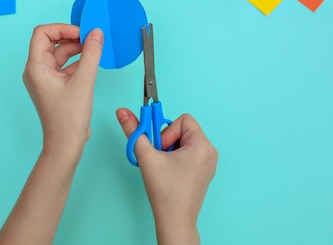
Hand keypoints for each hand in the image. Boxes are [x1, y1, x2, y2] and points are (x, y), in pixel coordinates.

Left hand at [23, 24, 102, 157]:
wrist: (66, 143)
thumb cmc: (68, 117)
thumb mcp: (83, 80)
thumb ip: (91, 53)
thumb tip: (96, 33)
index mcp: (36, 66)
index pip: (42, 33)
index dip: (62, 28)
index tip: (81, 32)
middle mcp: (36, 70)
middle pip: (51, 42)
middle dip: (71, 37)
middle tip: (91, 37)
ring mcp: (44, 78)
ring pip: (59, 53)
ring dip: (76, 49)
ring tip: (94, 48)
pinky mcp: (53, 85)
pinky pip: (63, 65)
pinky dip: (76, 61)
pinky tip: (91, 61)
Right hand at [116, 111, 217, 244]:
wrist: (175, 220)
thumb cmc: (165, 191)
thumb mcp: (146, 156)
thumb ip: (133, 130)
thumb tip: (123, 111)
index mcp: (202, 145)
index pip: (183, 119)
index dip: (167, 130)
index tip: (160, 146)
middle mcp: (209, 152)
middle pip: (184, 130)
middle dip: (168, 140)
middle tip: (160, 157)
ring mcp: (208, 163)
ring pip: (185, 141)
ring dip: (170, 149)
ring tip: (164, 166)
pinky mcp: (204, 171)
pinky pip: (189, 153)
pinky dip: (176, 157)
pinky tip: (170, 172)